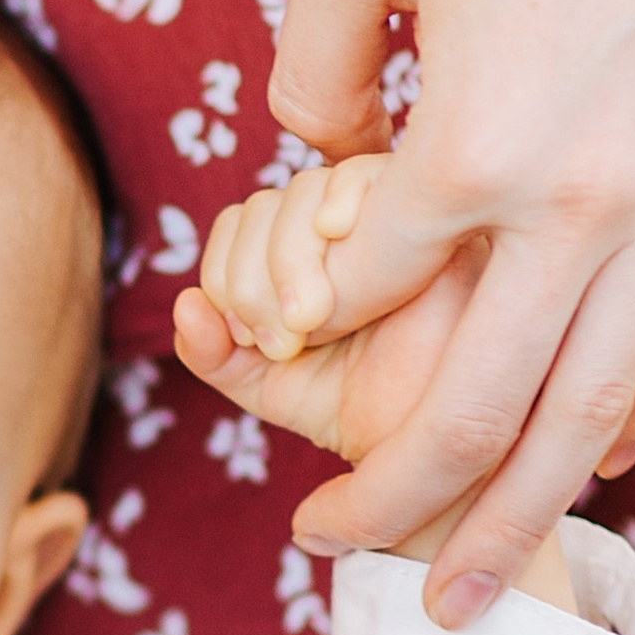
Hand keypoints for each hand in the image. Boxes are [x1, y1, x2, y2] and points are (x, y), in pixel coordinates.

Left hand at [175, 157, 481, 491]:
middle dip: (250, 273)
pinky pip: (373, 180)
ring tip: (310, 327)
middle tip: (277, 341)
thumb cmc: (373, 418)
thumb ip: (218, 353)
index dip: (226, 272)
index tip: (249, 340)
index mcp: (313, 256)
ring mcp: (402, 213)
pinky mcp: (450, 215)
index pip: (246, 222)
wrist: (448, 454)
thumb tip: (184, 306)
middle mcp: (357, 227)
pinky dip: (337, 218)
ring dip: (286, 258)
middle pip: (273, 200)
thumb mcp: (274, 387)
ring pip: (313, 187)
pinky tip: (337, 280)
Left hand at [266, 0, 634, 621]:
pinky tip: (603, 456)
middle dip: (405, 510)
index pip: (364, 292)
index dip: (304, 318)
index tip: (272, 317)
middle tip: (340, 559)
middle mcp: (583, 205)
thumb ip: (306, 64)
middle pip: (480, 411)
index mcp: (471, 150)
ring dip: (534, 510)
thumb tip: (310, 154)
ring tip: (478, 587)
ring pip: (601, 406)